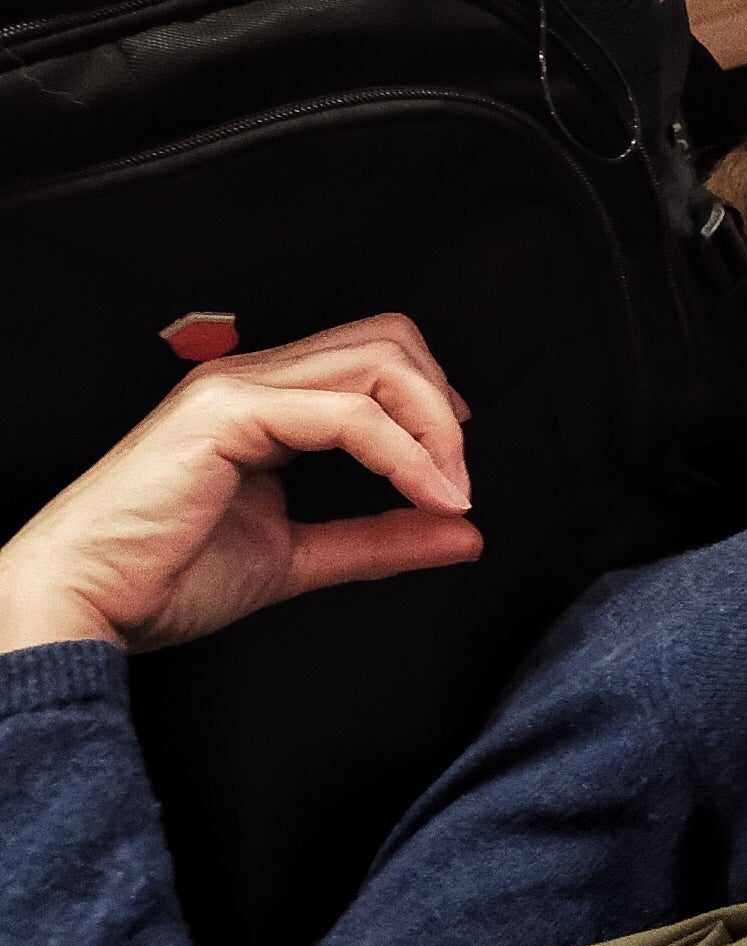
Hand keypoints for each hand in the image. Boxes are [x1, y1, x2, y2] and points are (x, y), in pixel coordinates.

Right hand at [0, 318, 479, 655]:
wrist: (84, 603)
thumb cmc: (162, 578)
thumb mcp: (296, 555)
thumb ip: (378, 538)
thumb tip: (462, 533)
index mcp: (264, 401)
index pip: (375, 361)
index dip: (432, 408)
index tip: (454, 477)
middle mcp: (251, 379)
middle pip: (389, 342)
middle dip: (442, 407)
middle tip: (457, 481)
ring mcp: (237, 388)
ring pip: (378, 361)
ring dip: (434, 427)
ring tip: (448, 491)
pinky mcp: (227, 414)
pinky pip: (348, 414)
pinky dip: (405, 452)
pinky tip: (425, 495)